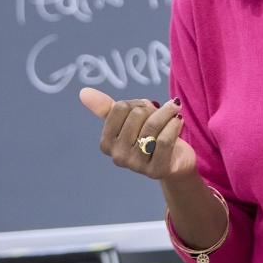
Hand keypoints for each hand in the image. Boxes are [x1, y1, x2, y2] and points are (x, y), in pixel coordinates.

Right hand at [81, 88, 197, 183]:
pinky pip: (165, 140)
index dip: (137, 103)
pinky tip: (178, 120)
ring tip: (174, 111)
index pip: (120, 108)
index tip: (146, 108)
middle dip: (152, 109)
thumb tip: (83, 92)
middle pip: (137, 115)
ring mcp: (137, 166)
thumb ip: (107, 108)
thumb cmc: (150, 137)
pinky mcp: (157, 170)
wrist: (176, 161)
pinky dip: (174, 125)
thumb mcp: (128, 121)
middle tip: (161, 114)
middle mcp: (118, 157)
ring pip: (152, 126)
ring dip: (167, 113)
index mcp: (107, 143)